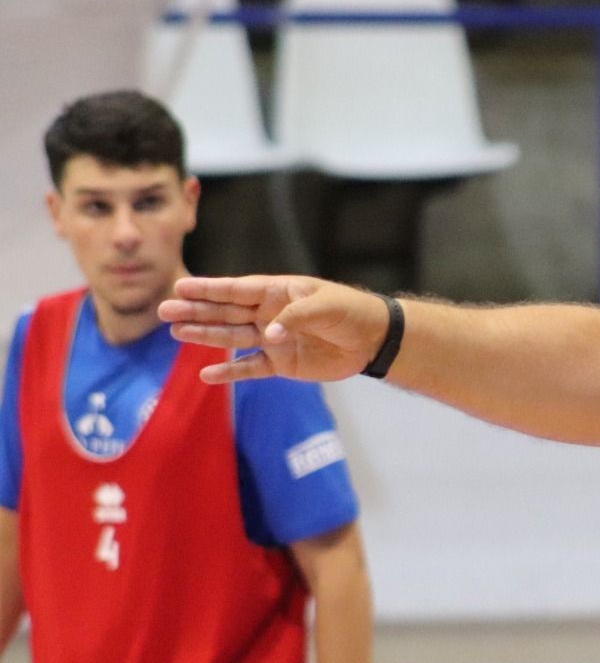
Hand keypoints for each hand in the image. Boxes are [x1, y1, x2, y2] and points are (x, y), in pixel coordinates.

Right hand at [157, 276, 389, 383]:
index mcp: (277, 292)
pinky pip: (250, 367)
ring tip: (176, 332)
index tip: (181, 287)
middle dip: (195, 311)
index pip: (236, 289)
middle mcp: (269, 314)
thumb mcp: (325, 306)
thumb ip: (295, 318)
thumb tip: (268, 336)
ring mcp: (272, 339)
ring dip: (205, 335)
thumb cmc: (350, 312)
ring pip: (231, 337)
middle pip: (225, 312)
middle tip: (164, 311)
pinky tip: (207, 375)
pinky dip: (230, 372)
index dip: (208, 289)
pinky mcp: (280, 363)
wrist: (372, 340)